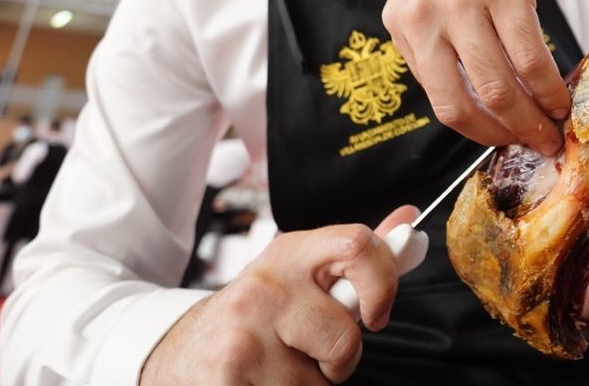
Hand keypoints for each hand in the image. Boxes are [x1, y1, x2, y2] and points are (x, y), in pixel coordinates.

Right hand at [139, 205, 415, 384]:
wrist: (180, 353)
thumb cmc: (254, 318)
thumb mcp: (298, 276)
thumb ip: (353, 257)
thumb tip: (408, 220)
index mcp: (289, 254)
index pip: (357, 245)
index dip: (384, 284)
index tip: (377, 314)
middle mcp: (265, 287)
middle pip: (345, 338)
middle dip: (340, 360)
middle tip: (311, 352)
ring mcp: (243, 335)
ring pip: (319, 384)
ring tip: (275, 369)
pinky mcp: (228, 377)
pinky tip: (258, 384)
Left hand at [383, 0, 573, 154]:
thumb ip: (445, 37)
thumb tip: (484, 100)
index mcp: (403, 22)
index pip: (439, 101)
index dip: (480, 133)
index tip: (509, 143)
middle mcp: (423, 15)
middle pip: (465, 105)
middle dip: (508, 136)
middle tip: (539, 147)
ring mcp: (461, 0)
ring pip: (499, 87)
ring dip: (535, 118)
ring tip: (558, 127)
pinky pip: (528, 55)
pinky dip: (550, 86)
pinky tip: (564, 95)